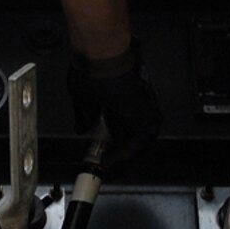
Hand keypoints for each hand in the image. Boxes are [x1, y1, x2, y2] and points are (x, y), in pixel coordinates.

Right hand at [65, 39, 161, 175]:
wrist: (102, 56)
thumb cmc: (93, 67)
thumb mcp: (82, 97)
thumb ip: (84, 114)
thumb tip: (81, 127)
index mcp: (119, 97)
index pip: (118, 128)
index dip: (108, 143)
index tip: (98, 157)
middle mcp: (134, 104)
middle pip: (128, 137)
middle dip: (115, 155)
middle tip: (103, 170)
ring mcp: (144, 111)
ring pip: (134, 143)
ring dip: (120, 159)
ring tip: (106, 171)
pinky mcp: (149, 117)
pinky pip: (138, 144)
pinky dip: (125, 156)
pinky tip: (110, 165)